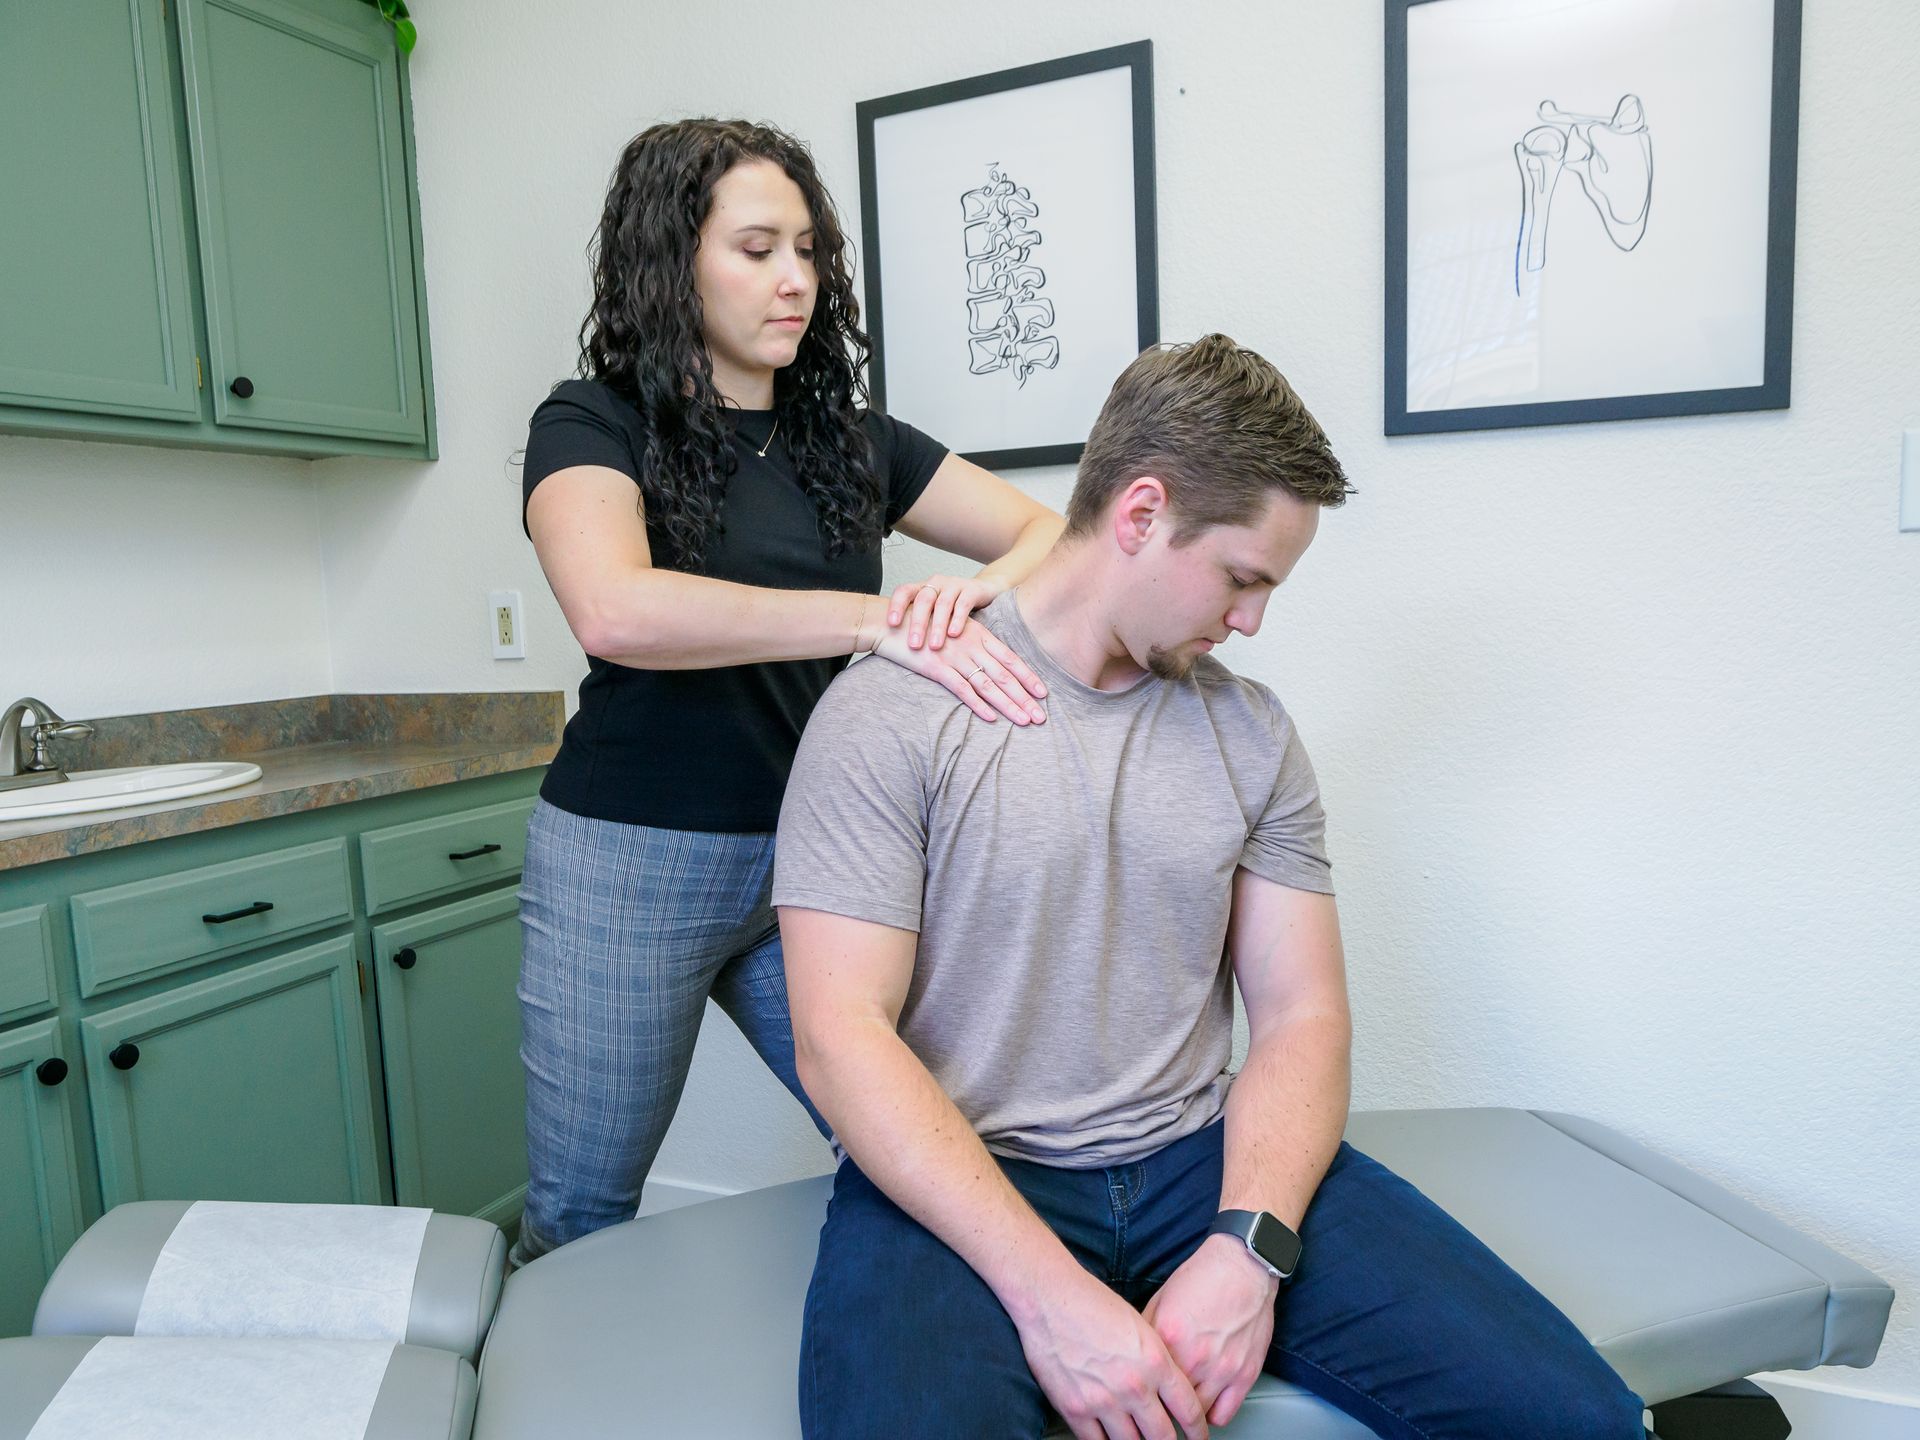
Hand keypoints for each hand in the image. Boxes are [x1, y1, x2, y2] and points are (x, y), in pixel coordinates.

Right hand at [869, 612, 1047, 725]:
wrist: (890, 623)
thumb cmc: (923, 626)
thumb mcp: (953, 628)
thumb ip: (973, 643)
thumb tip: (990, 661)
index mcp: (978, 634)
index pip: (1010, 658)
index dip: (1028, 676)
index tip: (1044, 693)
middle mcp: (971, 646)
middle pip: (1004, 675)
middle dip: (1025, 697)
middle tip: (1041, 717)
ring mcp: (955, 657)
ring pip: (988, 685)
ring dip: (1008, 704)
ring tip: (1024, 720)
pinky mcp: (937, 668)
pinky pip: (962, 689)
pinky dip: (978, 704)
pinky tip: (992, 718)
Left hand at [886, 573, 1006, 651]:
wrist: (982, 591)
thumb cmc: (951, 607)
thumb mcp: (932, 612)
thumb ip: (918, 622)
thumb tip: (894, 644)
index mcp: (921, 588)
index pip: (903, 591)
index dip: (896, 606)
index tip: (892, 625)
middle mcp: (935, 583)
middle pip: (923, 600)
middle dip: (917, 624)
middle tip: (914, 645)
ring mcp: (954, 585)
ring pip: (943, 603)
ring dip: (938, 626)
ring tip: (935, 646)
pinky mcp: (972, 589)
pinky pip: (963, 604)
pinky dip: (958, 620)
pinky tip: (954, 634)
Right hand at [1016, 1271, 1209, 1439]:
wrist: (1051, 1297)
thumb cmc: (1094, 1303)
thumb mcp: (1141, 1327)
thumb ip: (1157, 1364)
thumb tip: (1167, 1393)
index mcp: (1156, 1363)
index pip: (1189, 1411)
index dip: (1197, 1431)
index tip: (1197, 1437)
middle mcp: (1134, 1386)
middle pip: (1162, 1436)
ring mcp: (1104, 1401)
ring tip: (1137, 1438)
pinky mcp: (1075, 1408)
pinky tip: (1109, 1438)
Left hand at [1142, 1236, 1279, 1426]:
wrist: (1243, 1265)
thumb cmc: (1203, 1278)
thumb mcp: (1161, 1300)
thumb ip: (1145, 1332)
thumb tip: (1131, 1356)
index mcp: (1168, 1337)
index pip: (1144, 1382)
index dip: (1139, 1391)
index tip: (1136, 1395)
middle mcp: (1195, 1358)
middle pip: (1167, 1404)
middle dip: (1159, 1406)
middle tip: (1155, 1405)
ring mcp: (1222, 1369)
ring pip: (1195, 1416)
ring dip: (1184, 1415)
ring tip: (1178, 1407)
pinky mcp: (1244, 1374)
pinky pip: (1223, 1415)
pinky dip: (1211, 1415)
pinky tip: (1204, 1404)